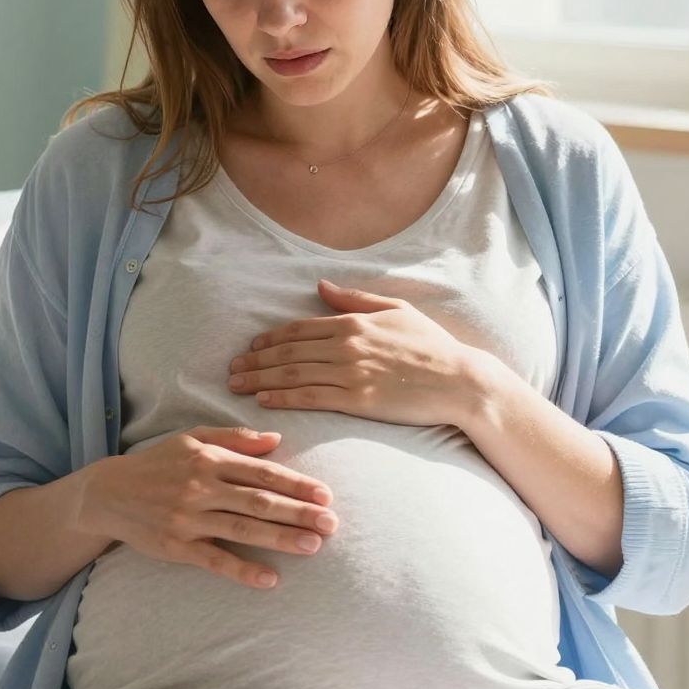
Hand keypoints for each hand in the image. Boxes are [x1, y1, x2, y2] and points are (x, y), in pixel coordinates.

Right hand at [83, 425, 339, 588]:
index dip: (295, 483)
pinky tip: (270, 579)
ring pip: (242, 529)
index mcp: (209, 459)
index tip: (325, 494)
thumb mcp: (192, 439)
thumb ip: (235, 439)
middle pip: (258, 501)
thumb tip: (277, 439)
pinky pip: (215, 560)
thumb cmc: (157, 464)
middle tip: (332, 523)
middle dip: (298, 512)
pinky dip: (243, 570)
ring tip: (313, 546)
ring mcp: (189, 518)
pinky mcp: (177, 546)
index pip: (261, 471)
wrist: (108, 493)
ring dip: (280, 538)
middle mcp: (201, 487)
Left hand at [228, 279, 482, 426]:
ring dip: (260, 379)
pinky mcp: (358, 401)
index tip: (250, 347)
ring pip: (293, 375)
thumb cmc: (431, 345)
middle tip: (231, 370)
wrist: (458, 380)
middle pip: (288, 353)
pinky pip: (312, 398)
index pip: (299, 329)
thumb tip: (321, 287)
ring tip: (237, 386)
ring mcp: (351, 373)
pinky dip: (284, 398)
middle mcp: (346, 345)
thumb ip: (355, 299)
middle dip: (255, 361)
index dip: (270, 339)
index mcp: (353, 322)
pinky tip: (264, 401)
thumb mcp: (396, 310)